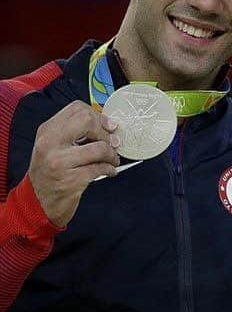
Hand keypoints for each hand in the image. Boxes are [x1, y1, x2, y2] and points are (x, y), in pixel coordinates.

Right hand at [27, 101, 119, 226]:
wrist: (38, 202)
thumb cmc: (51, 173)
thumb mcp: (55, 147)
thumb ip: (75, 134)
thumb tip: (108, 126)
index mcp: (47, 131)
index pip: (77, 109)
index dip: (99, 116)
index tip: (109, 126)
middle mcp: (50, 143)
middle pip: (87, 120)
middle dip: (106, 132)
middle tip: (114, 142)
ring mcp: (59, 162)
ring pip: (99, 147)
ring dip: (112, 155)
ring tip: (112, 160)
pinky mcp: (71, 180)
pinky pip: (100, 168)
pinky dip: (110, 169)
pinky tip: (109, 171)